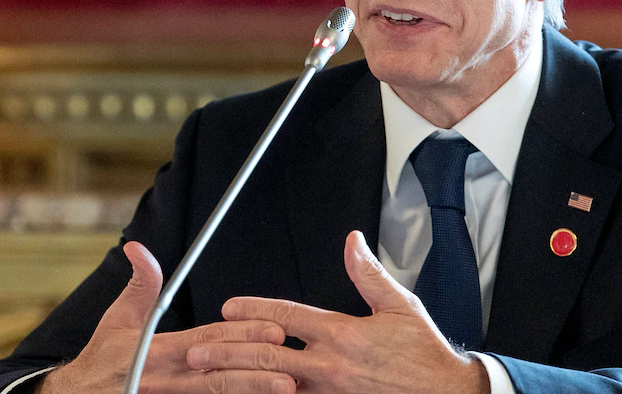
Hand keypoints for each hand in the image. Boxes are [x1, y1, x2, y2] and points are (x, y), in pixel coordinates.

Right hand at [41, 241, 296, 393]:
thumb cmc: (102, 359)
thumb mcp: (117, 319)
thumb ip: (139, 285)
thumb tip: (138, 247)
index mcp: (158, 351)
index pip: (208, 340)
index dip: (242, 334)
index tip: (274, 329)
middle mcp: (169, 379)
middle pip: (221, 373)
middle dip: (257, 366)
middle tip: (292, 362)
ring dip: (254, 390)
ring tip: (288, 388)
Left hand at [186, 231, 489, 393]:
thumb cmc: (423, 353)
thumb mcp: (400, 306)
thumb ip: (369, 274)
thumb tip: (351, 241)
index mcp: (342, 335)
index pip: (288, 317)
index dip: (254, 311)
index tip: (228, 307)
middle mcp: (331, 366)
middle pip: (268, 356)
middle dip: (229, 353)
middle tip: (198, 351)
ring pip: (273, 387)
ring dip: (240, 383)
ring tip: (209, 380)